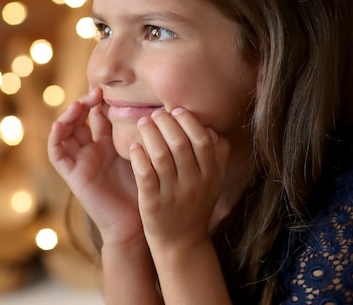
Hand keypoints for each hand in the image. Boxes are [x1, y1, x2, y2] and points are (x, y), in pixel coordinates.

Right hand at [47, 88, 142, 245]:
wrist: (138, 223)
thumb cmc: (147, 189)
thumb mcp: (145, 154)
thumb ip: (144, 133)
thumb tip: (161, 107)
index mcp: (110, 145)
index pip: (98, 116)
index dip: (101, 101)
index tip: (111, 88)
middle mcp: (92, 151)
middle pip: (80, 120)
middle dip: (85, 103)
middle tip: (96, 92)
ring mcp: (81, 162)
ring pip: (65, 132)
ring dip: (68, 116)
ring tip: (79, 104)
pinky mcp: (73, 175)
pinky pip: (57, 154)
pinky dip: (56, 137)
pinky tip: (62, 124)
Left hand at [128, 108, 229, 250]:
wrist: (181, 243)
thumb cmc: (195, 205)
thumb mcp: (214, 182)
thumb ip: (218, 156)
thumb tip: (212, 128)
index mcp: (210, 175)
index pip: (202, 140)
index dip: (188, 121)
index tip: (175, 110)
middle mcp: (194, 183)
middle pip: (180, 144)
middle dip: (166, 123)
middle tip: (155, 114)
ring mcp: (173, 194)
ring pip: (161, 156)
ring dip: (150, 135)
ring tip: (144, 123)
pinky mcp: (153, 204)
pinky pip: (145, 175)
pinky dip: (139, 157)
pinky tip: (134, 146)